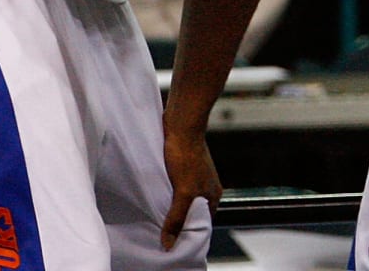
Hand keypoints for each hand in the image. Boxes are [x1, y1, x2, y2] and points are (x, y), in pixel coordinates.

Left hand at [160, 125, 219, 250]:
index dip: (188, 233)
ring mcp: (195, 176)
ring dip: (170, 207)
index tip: (173, 242)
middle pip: (191, 212)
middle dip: (178, 221)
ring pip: (181, 199)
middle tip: (161, 231)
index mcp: (213, 195)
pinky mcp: (183, 167)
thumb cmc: (187, 155)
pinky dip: (165, 194)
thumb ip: (177, 218)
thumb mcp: (182, 192)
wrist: (182, 124)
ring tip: (156, 215)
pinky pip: (174, 187)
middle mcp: (206, 186)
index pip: (202, 223)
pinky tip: (155, 196)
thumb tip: (169, 244)